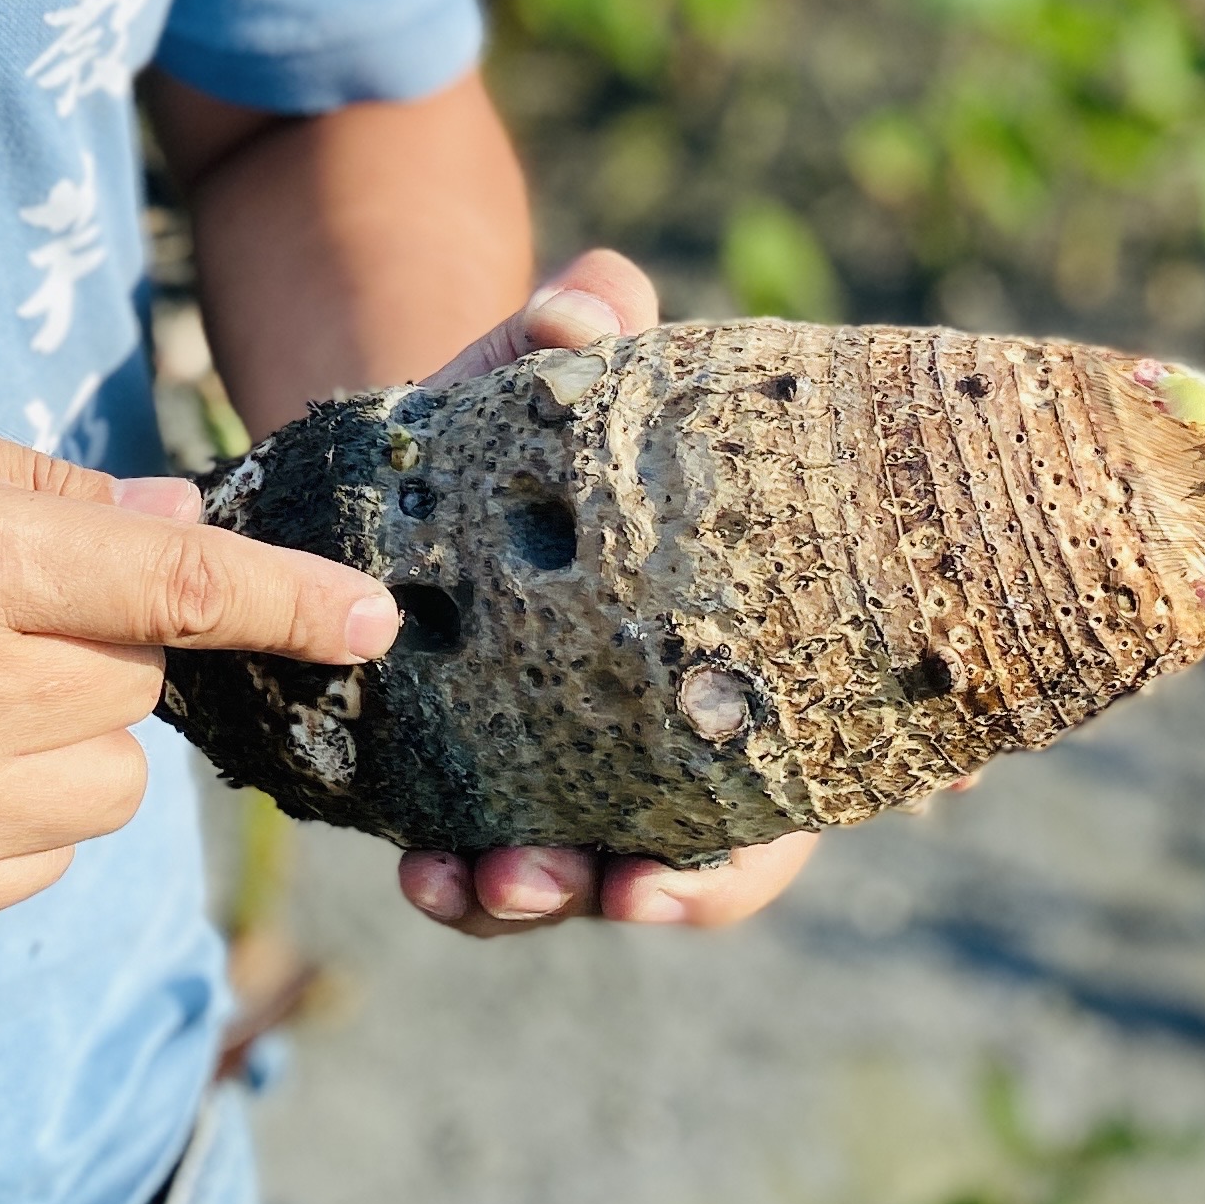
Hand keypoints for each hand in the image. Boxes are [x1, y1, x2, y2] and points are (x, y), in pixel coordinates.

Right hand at [0, 374, 398, 935]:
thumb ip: (41, 483)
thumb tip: (176, 521)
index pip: (174, 588)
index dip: (290, 603)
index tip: (378, 621)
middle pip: (144, 685)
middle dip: (115, 642)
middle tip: (15, 605)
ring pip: (112, 787)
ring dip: (78, 732)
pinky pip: (43, 859)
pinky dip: (23, 806)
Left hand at [387, 247, 820, 943]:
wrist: (440, 448)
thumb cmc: (542, 415)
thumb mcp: (562, 368)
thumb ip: (582, 324)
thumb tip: (577, 305)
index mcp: (730, 662)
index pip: (787, 783)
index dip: (771, 844)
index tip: (698, 873)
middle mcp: (669, 743)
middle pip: (688, 863)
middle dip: (640, 891)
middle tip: (586, 886)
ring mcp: (578, 778)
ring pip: (578, 877)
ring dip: (532, 899)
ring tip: (474, 885)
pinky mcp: (487, 784)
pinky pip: (481, 860)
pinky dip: (455, 880)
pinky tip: (417, 869)